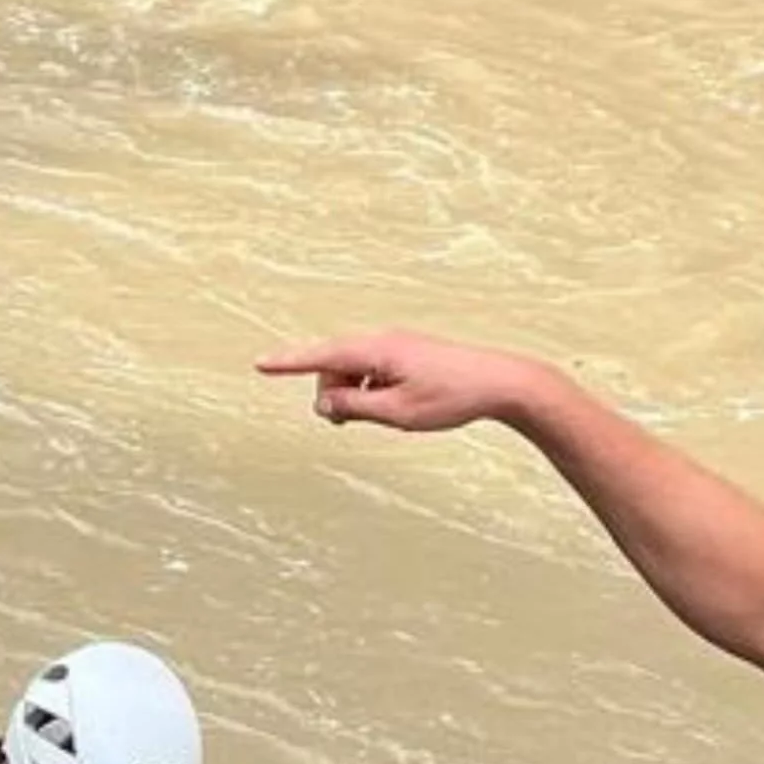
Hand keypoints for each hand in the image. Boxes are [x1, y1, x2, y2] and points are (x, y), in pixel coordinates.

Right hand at [255, 330, 553, 433]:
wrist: (503, 383)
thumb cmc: (452, 397)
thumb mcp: (396, 413)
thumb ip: (353, 407)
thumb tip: (325, 402)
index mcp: (376, 350)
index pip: (320, 356)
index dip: (287, 363)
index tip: (259, 364)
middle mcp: (382, 340)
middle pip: (334, 367)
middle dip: (331, 394)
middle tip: (345, 424)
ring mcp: (396, 345)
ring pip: (352, 370)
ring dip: (353, 394)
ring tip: (379, 416)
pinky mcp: (408, 352)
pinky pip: (372, 369)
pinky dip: (370, 388)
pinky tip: (393, 406)